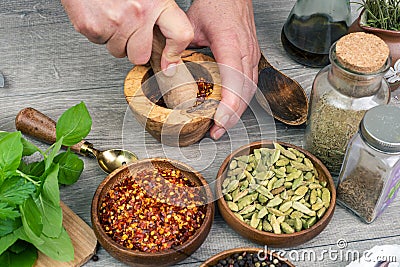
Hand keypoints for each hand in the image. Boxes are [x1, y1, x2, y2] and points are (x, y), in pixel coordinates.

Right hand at [61, 0, 193, 72]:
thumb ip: (159, 15)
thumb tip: (170, 46)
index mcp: (156, 2)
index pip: (180, 34)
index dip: (175, 53)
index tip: (169, 64)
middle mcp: (138, 13)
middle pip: (141, 56)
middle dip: (134, 49)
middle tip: (130, 31)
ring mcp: (114, 22)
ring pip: (118, 52)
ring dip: (115, 40)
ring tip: (113, 16)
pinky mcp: (92, 27)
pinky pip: (99, 43)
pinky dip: (99, 32)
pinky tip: (101, 14)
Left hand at [187, 0, 259, 139]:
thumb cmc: (216, 4)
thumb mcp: (192, 24)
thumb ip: (179, 47)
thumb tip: (168, 70)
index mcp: (230, 43)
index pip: (234, 79)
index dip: (228, 104)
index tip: (219, 120)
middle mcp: (245, 52)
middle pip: (244, 91)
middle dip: (232, 115)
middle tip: (217, 132)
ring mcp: (251, 55)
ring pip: (249, 90)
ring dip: (237, 111)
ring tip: (222, 126)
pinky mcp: (252, 58)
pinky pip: (250, 84)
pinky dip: (241, 100)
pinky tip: (231, 110)